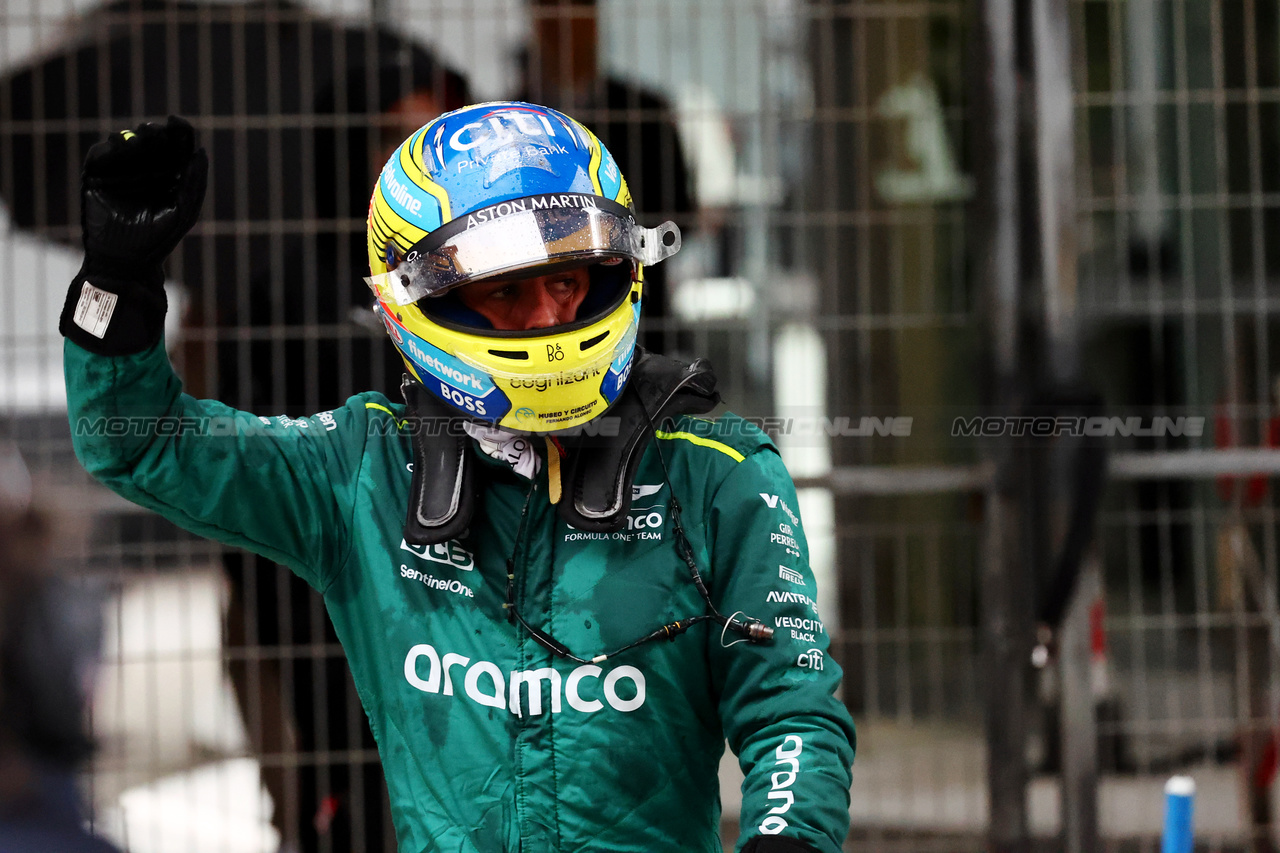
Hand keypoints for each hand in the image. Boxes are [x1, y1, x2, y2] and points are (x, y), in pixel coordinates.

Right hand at [81, 115, 207, 276]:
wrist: (125, 259)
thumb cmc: (159, 239)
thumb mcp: (184, 210)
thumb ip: (195, 182)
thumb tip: (201, 150)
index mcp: (169, 175)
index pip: (175, 146)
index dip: (178, 131)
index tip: (176, 122)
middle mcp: (144, 169)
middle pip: (151, 139)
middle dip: (154, 132)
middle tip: (156, 131)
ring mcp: (119, 171)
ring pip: (125, 141)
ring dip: (134, 137)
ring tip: (141, 139)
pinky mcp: (96, 176)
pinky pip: (99, 153)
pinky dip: (109, 147)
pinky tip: (119, 147)